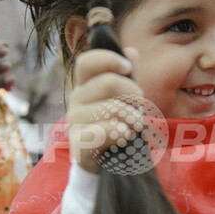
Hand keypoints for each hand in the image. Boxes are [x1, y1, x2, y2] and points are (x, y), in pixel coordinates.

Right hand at [67, 48, 143, 172]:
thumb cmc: (115, 124)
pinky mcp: (78, 142)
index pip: (87, 62)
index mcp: (85, 85)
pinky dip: (122, 132)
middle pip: (108, 82)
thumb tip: (132, 52)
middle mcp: (76, 100)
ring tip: (136, 125)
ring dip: (132, 117)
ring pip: (112, 109)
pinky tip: (126, 136)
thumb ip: (128, 77)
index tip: (127, 67)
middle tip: (140, 106)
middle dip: (133, 93)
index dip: (108, 59)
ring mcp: (74, 121)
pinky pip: (105, 131)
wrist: (103, 161)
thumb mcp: (123, 99)